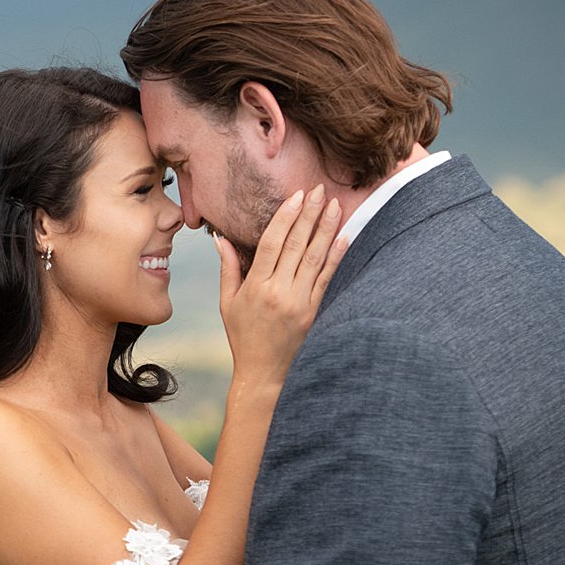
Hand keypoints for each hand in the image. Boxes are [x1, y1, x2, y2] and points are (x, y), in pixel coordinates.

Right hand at [217, 184, 348, 387]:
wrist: (264, 374)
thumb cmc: (243, 337)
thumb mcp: (228, 303)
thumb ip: (229, 269)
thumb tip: (221, 240)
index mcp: (256, 287)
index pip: (273, 243)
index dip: (286, 217)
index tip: (297, 196)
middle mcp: (279, 292)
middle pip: (296, 245)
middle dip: (310, 215)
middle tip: (320, 190)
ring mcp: (299, 302)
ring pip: (315, 258)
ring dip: (326, 229)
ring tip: (334, 206)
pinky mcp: (314, 312)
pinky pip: (327, 278)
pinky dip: (336, 257)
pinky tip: (343, 237)